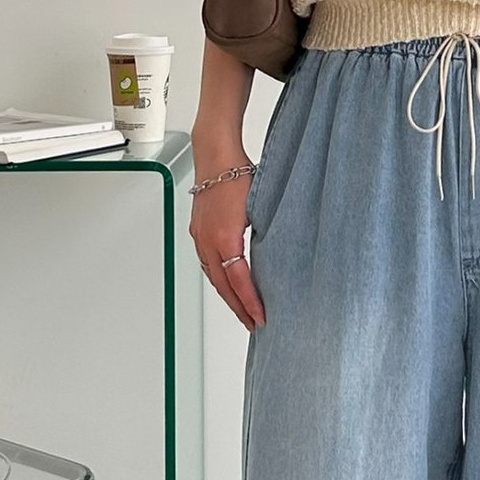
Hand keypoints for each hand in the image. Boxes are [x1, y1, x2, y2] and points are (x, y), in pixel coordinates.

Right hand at [190, 167, 264, 329]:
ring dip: (228, 296)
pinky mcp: (198, 232)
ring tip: (242, 310)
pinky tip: (227, 285)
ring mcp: (200, 237)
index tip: (261, 318)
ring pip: (213, 277)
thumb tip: (280, 258)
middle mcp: (207, 241)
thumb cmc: (237, 174)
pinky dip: (219, 279)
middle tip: (253, 324)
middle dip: (239, 308)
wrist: (215, 156)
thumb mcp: (261, 207)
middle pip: (223, 286)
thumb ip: (267, 235)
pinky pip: (207, 264)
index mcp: (224, 238)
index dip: (250, 303)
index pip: (239, 281)